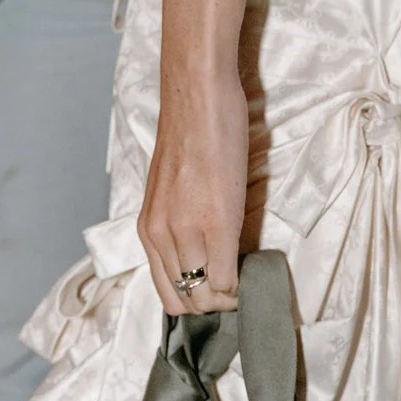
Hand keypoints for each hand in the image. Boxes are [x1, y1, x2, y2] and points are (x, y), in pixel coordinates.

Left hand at [138, 66, 247, 314]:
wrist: (198, 97)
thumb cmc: (191, 134)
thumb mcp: (173, 190)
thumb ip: (180, 223)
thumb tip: (201, 251)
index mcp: (148, 229)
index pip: (168, 293)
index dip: (196, 298)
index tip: (218, 286)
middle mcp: (160, 236)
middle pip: (184, 303)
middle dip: (213, 303)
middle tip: (236, 284)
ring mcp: (185, 231)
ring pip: (206, 296)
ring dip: (229, 296)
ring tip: (245, 276)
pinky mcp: (216, 222)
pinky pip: (226, 277)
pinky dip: (241, 283)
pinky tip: (252, 267)